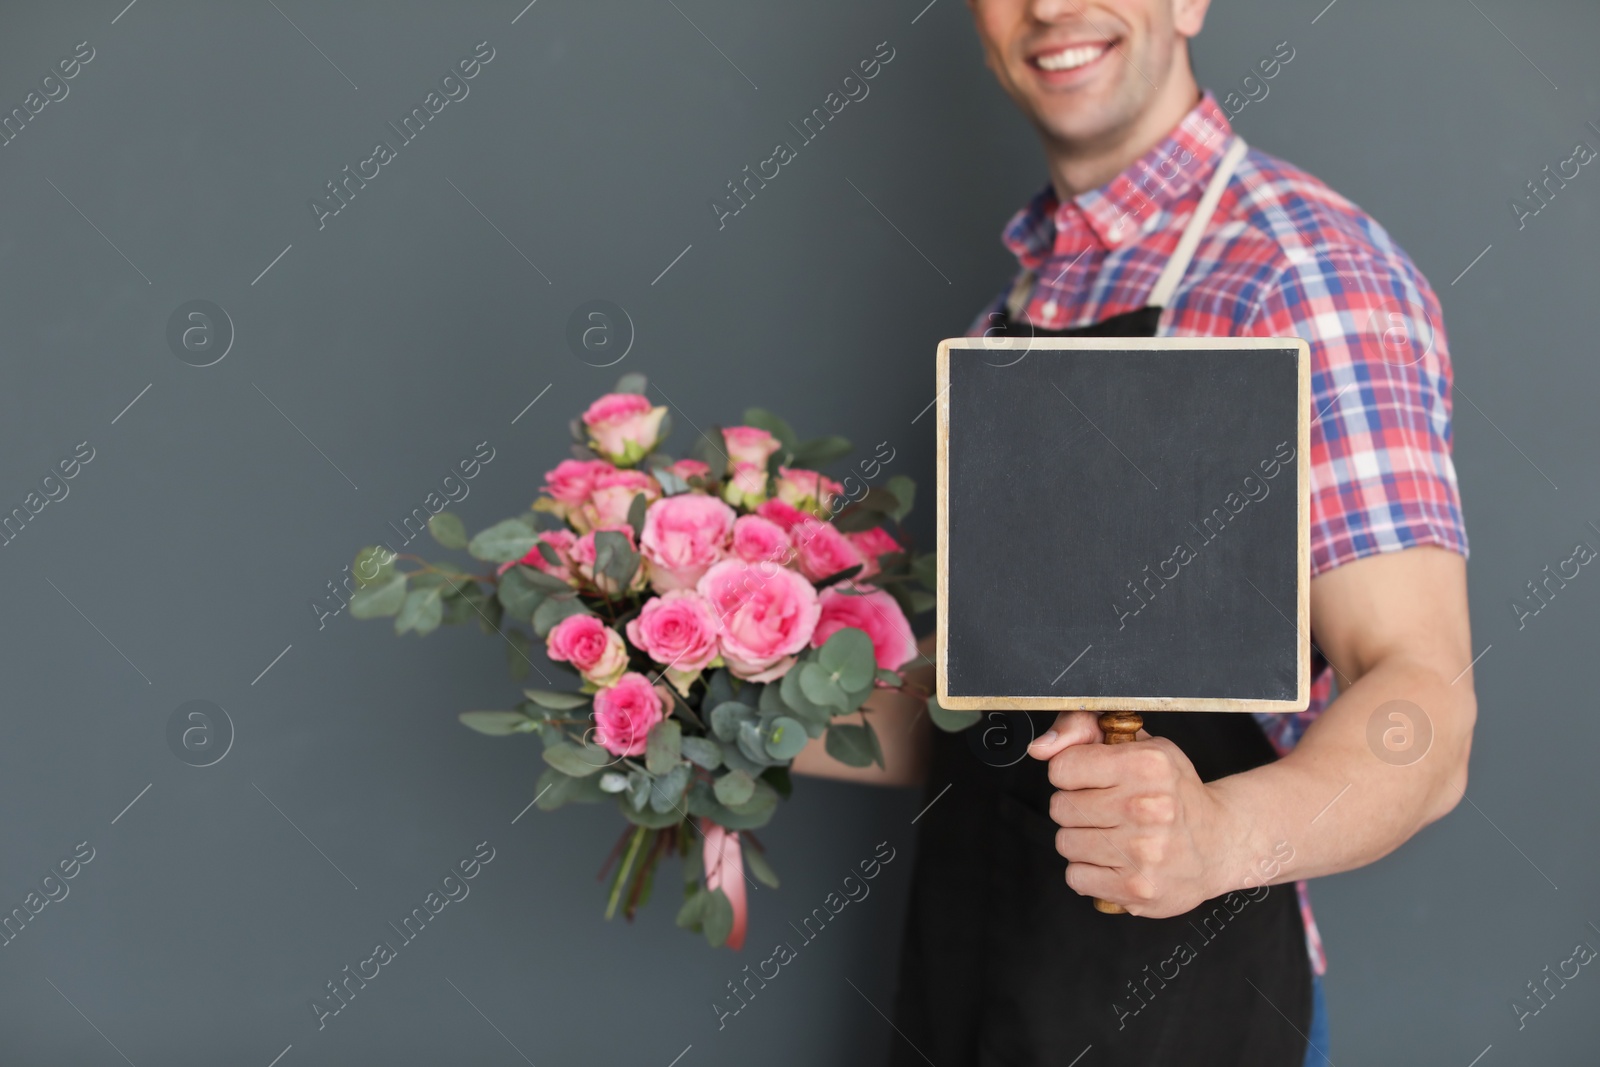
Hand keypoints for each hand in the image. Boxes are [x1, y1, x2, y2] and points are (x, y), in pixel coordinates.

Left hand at [1026, 711, 1238, 916]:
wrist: (1220, 842)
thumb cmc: (1174, 792)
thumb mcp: (1140, 746)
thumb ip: (1084, 731)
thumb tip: (1041, 747)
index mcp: (1146, 765)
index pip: (1062, 767)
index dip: (1070, 773)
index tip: (1091, 779)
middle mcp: (1146, 807)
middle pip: (1060, 808)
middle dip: (1077, 808)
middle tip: (1107, 810)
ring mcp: (1142, 851)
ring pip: (1065, 843)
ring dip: (1082, 841)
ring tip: (1115, 835)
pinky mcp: (1137, 887)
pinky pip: (1076, 877)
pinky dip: (1090, 871)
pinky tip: (1115, 861)